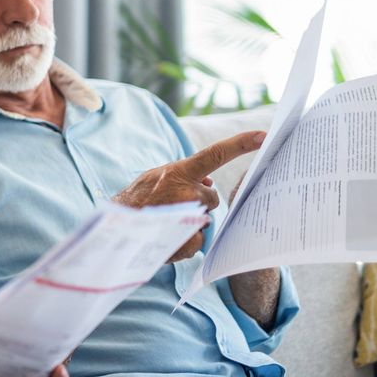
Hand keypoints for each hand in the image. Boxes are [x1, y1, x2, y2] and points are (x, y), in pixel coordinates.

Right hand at [112, 131, 264, 261]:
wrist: (114, 229)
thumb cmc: (134, 200)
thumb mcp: (155, 177)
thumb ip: (183, 176)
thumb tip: (209, 182)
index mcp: (179, 172)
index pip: (215, 155)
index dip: (240, 144)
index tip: (262, 135)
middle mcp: (186, 192)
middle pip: (212, 196)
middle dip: (198, 201)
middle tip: (173, 205)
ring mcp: (188, 216)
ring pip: (204, 218)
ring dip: (191, 220)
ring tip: (165, 221)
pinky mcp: (186, 239)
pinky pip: (197, 239)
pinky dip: (185, 240)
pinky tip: (167, 237)